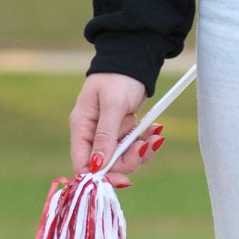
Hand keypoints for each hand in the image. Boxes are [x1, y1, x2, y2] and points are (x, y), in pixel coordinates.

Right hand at [69, 71, 154, 186]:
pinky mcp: (123, 130)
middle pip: (106, 165)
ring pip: (123, 158)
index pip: (83, 164)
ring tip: (155, 136)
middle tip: (145, 147)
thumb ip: (105, 136)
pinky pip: (133, 147)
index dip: (100, 177)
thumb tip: (97, 166)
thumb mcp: (112, 105)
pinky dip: (146, 142)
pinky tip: (156, 130)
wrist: (133, 58)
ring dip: (141, 151)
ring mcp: (108, 133)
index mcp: (81, 127)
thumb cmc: (118, 78)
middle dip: (128, 161)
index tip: (124, 179)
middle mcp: (92, 134)